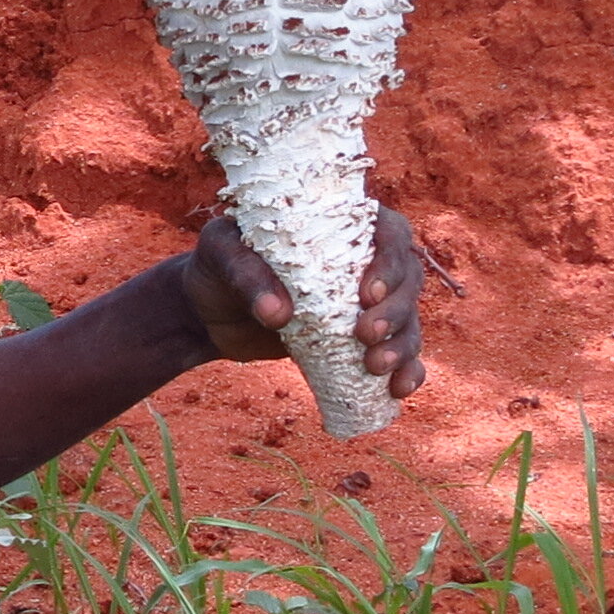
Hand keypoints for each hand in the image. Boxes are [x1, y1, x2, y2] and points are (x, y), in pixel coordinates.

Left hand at [177, 207, 429, 398]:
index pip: (389, 230)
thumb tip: (278, 314)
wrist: (205, 313)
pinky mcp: (356, 340)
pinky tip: (397, 389)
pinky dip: (407, 370)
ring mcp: (362, 303)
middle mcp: (360, 261)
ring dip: (403, 344)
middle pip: (407, 278)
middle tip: (365, 334)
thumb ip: (247, 274)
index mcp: (337, 225)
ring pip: (407, 318)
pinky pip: (398, 352)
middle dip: (396, 309)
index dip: (390, 259)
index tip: (367, 292)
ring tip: (375, 367)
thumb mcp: (221, 254)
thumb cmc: (216, 267)